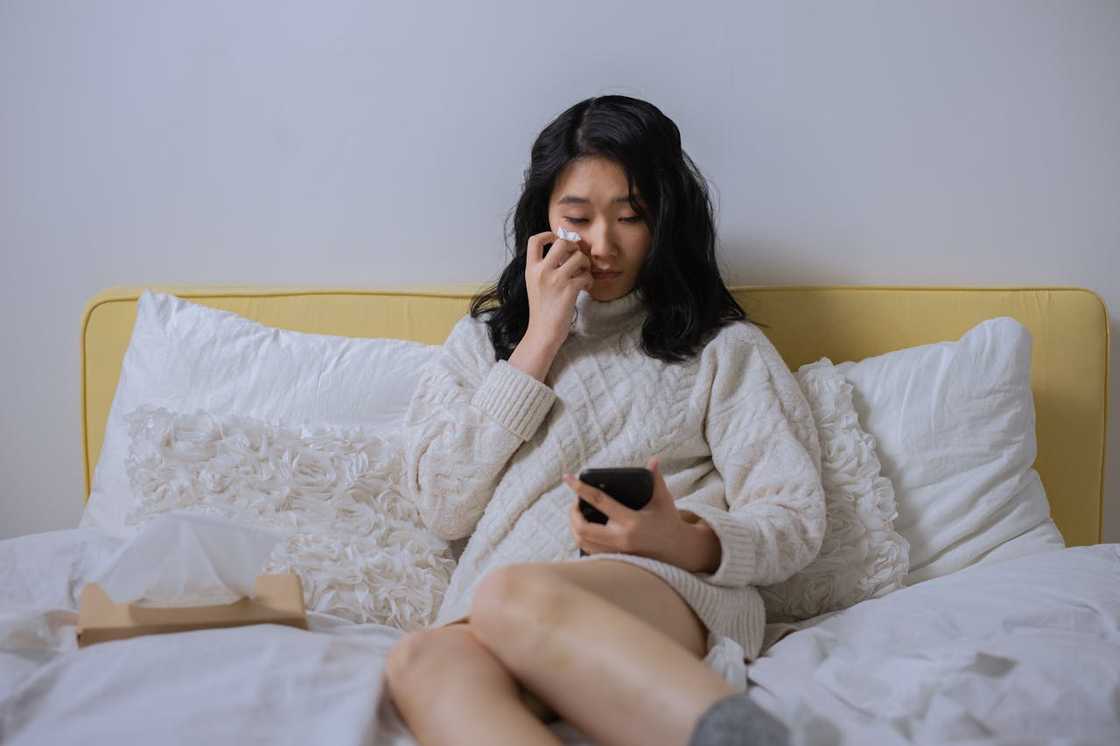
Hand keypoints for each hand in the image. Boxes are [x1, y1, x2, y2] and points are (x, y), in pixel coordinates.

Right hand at [523, 230, 591, 349]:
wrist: (543, 332)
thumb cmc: (542, 309)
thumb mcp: (535, 284)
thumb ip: (544, 267)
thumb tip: (564, 249)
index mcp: (531, 269)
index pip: (534, 240)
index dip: (548, 235)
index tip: (557, 241)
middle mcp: (541, 271)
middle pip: (561, 242)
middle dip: (574, 247)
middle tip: (576, 259)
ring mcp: (555, 280)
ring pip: (579, 257)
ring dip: (585, 265)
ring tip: (583, 275)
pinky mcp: (569, 290)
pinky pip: (586, 275)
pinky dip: (589, 281)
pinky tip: (585, 288)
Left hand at [565, 457, 695, 564]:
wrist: (678, 550)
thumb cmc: (669, 522)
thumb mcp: (663, 500)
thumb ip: (656, 479)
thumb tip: (653, 460)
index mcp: (631, 521)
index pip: (600, 501)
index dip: (581, 488)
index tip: (567, 477)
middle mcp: (621, 539)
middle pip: (583, 528)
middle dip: (573, 513)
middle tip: (575, 503)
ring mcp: (617, 552)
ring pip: (582, 542)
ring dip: (574, 527)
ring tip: (577, 514)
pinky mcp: (615, 560)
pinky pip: (589, 551)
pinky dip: (582, 538)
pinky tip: (584, 528)